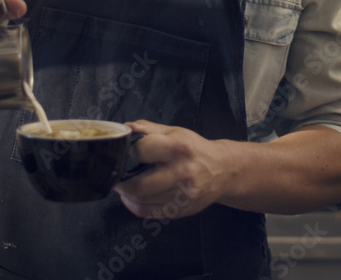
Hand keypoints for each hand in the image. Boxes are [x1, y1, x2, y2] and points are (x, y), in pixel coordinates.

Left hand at [114, 120, 233, 219]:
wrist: (222, 170)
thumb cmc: (194, 149)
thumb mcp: (175, 132)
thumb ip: (148, 129)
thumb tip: (124, 128)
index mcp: (179, 148)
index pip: (141, 151)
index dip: (130, 150)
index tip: (130, 152)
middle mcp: (182, 173)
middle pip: (139, 185)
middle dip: (122, 182)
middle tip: (119, 177)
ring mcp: (182, 195)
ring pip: (141, 201)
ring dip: (128, 194)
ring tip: (129, 185)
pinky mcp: (180, 210)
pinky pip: (147, 212)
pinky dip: (135, 205)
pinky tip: (136, 197)